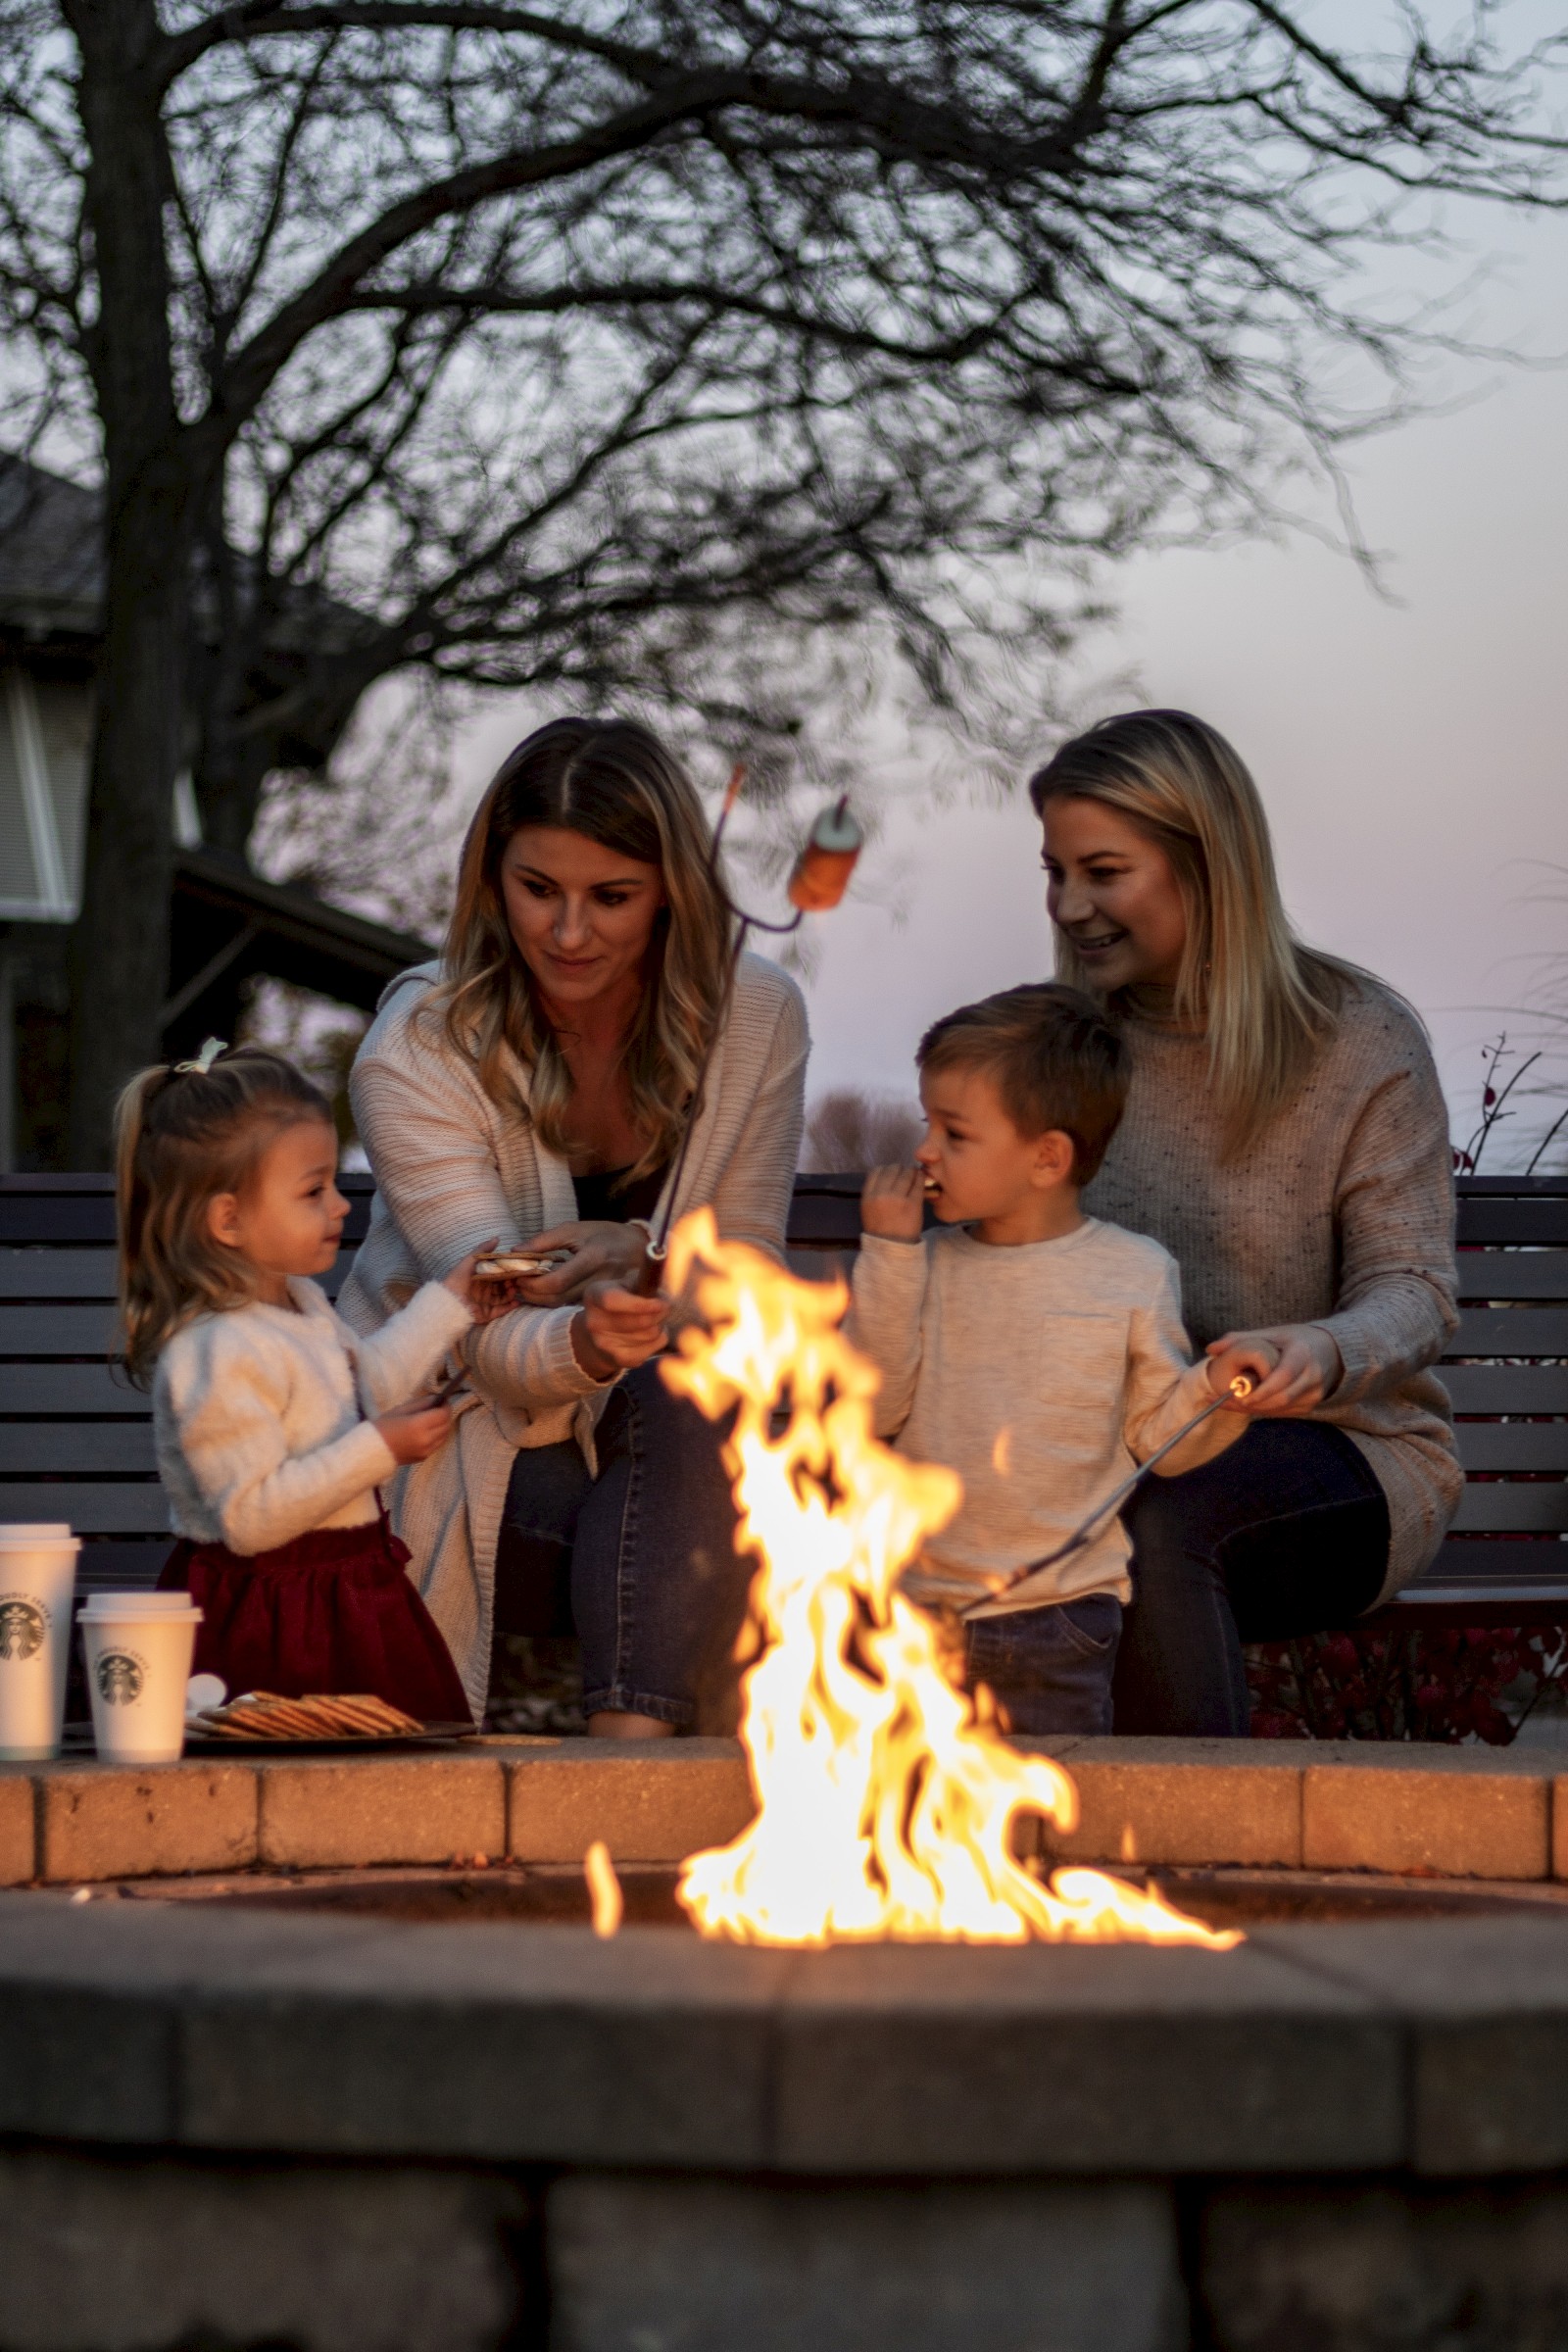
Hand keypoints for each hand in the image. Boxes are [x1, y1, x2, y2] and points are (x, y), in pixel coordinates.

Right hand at [374, 1399, 454, 1462]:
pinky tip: (429, 1431)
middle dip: (445, 1415)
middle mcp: (426, 1439)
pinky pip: (437, 1444)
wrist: (371, 1451)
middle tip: (439, 1408)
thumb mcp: (400, 1410)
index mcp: (418, 1425)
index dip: (445, 1406)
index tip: (443, 1400)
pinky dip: (438, 1436)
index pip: (443, 1414)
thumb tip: (436, 1399)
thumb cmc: (382, 1427)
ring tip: (434, 1419)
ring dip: (443, 1426)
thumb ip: (421, 1404)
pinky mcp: (423, 1457)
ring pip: (444, 1436)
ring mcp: (426, 1450)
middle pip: (446, 1425)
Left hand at [444, 1240, 516, 1323]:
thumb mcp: (470, 1261)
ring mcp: (485, 1302)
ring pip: (503, 1298)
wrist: (449, 1301)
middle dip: (511, 1282)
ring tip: (515, 1289)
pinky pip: (501, 1310)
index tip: (515, 1267)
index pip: (496, 1274)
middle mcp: (483, 1290)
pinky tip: (517, 1301)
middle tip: (518, 1279)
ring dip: (511, 1293)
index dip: (506, 1271)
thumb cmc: (458, 1279)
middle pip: (501, 1286)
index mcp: (479, 1278)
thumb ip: (483, 1249)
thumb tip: (497, 1238)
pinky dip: (510, 1306)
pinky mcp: (486, 1314)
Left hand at [511, 1221, 651, 1305]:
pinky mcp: (602, 1302)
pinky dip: (554, 1301)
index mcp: (593, 1257)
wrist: (640, 1247)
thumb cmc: (605, 1234)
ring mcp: (602, 1294)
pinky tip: (545, 1292)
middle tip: (518, 1284)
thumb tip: (516, 1251)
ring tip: (528, 1287)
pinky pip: (571, 1306)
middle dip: (532, 1294)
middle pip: (557, 1298)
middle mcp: (600, 1280)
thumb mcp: (576, 1229)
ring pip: (562, 1306)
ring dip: (540, 1300)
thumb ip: (545, 1240)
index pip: (557, 1280)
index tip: (519, 1276)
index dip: (533, 1283)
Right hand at [570, 1276, 668, 1379]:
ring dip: (660, 1324)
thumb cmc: (621, 1303)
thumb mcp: (625, 1285)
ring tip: (654, 1319)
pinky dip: (659, 1338)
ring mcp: (604, 1343)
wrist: (601, 1336)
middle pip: (639, 1320)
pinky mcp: (619, 1359)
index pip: (612, 1300)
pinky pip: (654, 1346)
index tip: (661, 1302)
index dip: (640, 1303)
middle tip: (666, 1306)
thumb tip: (661, 1289)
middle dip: (660, 1312)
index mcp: (594, 1296)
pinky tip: (650, 1334)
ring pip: (651, 1333)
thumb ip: (642, 1281)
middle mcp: (594, 1321)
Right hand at [862, 1164, 924, 1241]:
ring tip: (915, 1176)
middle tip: (906, 1174)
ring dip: (912, 1172)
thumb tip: (889, 1173)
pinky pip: (918, 1183)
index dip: (887, 1170)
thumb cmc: (881, 1229)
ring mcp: (898, 1198)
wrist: (892, 1249)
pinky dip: (921, 1179)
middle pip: (892, 1169)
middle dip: (900, 1169)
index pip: (877, 1171)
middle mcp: (881, 1195)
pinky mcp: (913, 1203)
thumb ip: (874, 1191)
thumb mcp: (868, 1209)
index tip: (893, 1174)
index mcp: (868, 1196)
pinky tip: (922, 1181)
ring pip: (906, 1173)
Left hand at [1206, 1323, 1341, 1414]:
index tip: (1241, 1396)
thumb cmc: (1295, 1340)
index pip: (1283, 1377)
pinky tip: (1248, 1404)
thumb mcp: (1271, 1333)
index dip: (1262, 1390)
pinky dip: (1264, 1410)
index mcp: (1302, 1354)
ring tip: (1232, 1403)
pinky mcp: (1311, 1405)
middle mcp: (1313, 1376)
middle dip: (1254, 1403)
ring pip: (1282, 1408)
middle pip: (1282, 1398)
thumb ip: (1239, 1339)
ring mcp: (1314, 1393)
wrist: (1330, 1352)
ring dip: (1256, 1409)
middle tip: (1228, 1401)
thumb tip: (1211, 1349)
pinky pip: (1284, 1412)